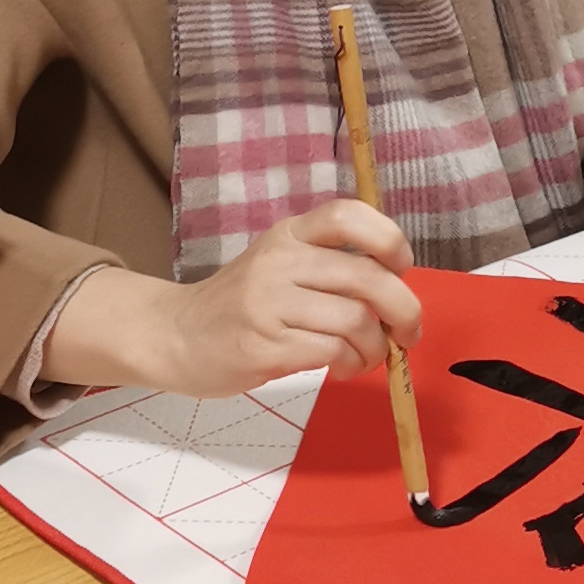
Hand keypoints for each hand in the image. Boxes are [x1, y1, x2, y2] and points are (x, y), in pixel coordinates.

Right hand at [50, 199, 422, 396]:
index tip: (400, 267)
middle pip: (367, 276)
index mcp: (289, 235)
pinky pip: (333, 351)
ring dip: (375, 347)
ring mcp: (270, 303)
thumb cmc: (238, 305)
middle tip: (407, 332)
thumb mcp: (277, 266)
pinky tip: (342, 368)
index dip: (388, 239)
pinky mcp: (266, 345)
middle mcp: (280, 261)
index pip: (348, 215)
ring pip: (355, 320)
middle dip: (404, 309)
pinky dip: (352, 364)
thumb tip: (395, 292)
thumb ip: (327, 268)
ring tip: (364, 358)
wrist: (175, 337)